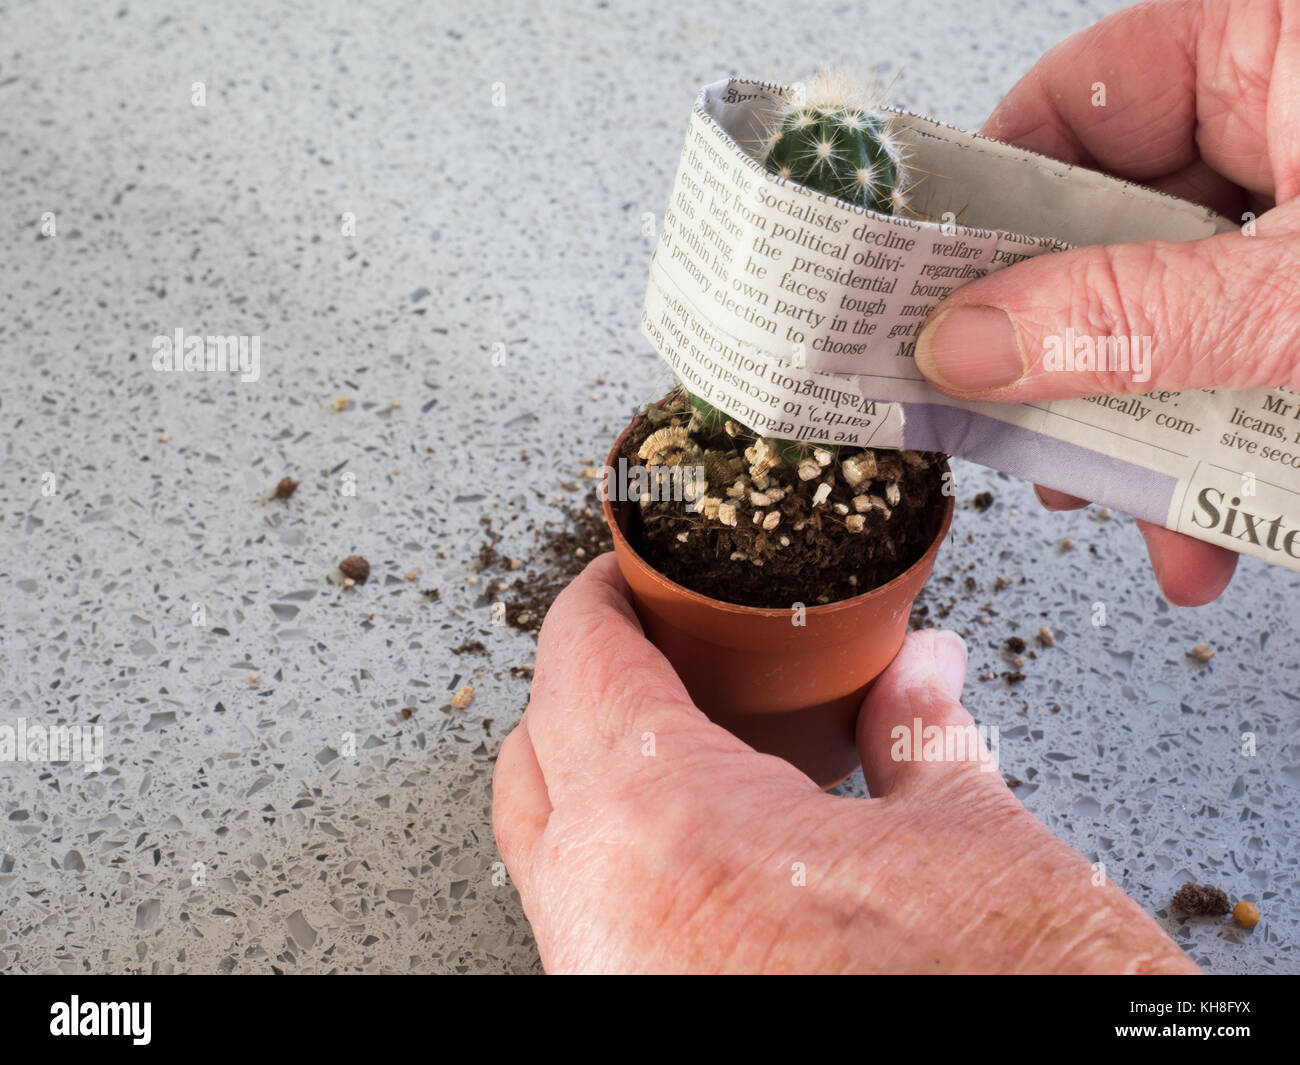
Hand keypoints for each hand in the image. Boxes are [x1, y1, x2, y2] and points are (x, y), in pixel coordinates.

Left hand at [492, 555, 1197, 973]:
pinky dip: (623, 855)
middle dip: (585, 679)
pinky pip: (586, 915)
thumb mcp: (976, 848)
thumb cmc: (996, 1000)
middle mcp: (602, 918)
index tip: (628, 579)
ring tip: (685, 735)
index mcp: (668, 831)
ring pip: (547, 841)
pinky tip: (706, 842)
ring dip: (595, 772)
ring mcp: (604, 985)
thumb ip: (922, 737)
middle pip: (536, 748)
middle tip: (656, 647)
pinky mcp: (628, 1022)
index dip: (601, 599)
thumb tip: (919, 671)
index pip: (579, 664)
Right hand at [915, 0, 1299, 604]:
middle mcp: (1293, 119)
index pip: (1071, 102)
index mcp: (1278, 45)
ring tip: (1145, 522)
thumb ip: (1134, 315)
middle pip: (1110, 230)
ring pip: (1179, 316)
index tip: (927, 301)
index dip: (983, 203)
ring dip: (1154, 435)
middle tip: (1021, 438)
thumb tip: (969, 342)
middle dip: (1070, 361)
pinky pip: (1252, 361)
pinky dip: (1234, 452)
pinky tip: (1227, 531)